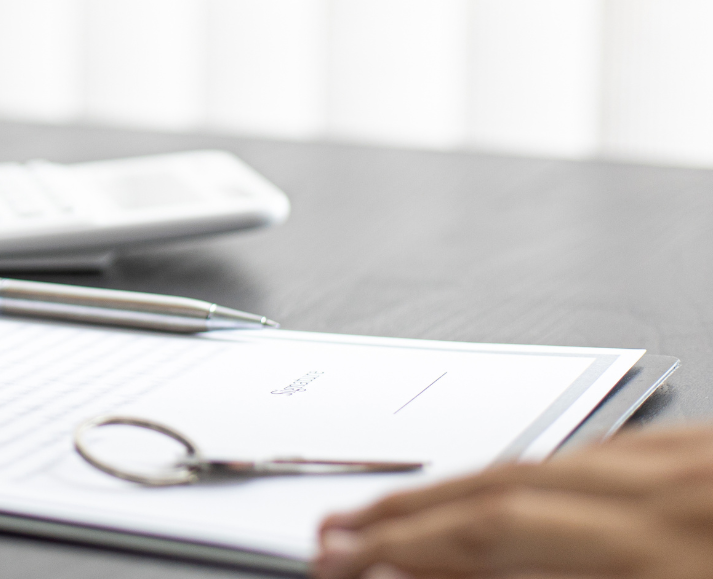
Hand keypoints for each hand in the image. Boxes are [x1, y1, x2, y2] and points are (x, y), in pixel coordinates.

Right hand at [313, 423, 712, 578]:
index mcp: (663, 556)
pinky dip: (544, 469)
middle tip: (339, 531)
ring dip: (465, 486)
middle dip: (409, 511)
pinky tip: (511, 485)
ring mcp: (695, 462)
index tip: (344, 558)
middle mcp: (675, 493)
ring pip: (550, 459)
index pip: (494, 537)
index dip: (405, 547)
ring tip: (404, 511)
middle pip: (503, 487)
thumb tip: (447, 567)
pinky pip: (611, 448)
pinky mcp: (712, 450)